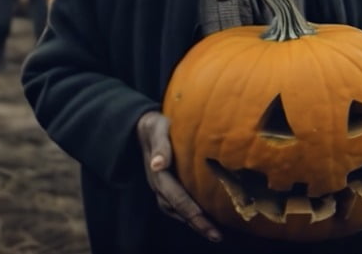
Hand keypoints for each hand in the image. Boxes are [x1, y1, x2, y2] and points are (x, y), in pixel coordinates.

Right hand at [136, 111, 221, 242]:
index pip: (176, 196)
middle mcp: (159, 185)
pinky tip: (207, 220)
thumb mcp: (156, 129)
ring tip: (215, 234)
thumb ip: (159, 145)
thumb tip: (157, 164)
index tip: (206, 221)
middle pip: (178, 209)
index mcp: (158, 174)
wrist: (144, 127)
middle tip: (216, 236)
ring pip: (178, 212)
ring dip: (195, 224)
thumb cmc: (156, 126)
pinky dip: (191, 216)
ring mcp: (162, 188)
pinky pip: (179, 207)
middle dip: (197, 223)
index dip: (191, 210)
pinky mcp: (167, 188)